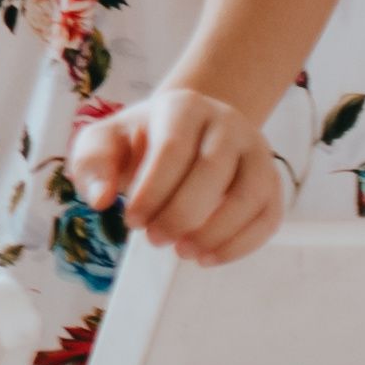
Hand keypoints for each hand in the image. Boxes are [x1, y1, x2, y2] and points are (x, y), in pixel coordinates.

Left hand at [72, 85, 286, 265]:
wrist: (185, 135)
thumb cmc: (139, 144)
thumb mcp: (105, 143)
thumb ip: (92, 164)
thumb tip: (100, 200)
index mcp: (183, 107)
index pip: (173, 149)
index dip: (152, 191)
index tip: (132, 222)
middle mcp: (228, 124)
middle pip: (213, 171)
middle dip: (181, 214)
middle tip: (155, 239)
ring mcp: (256, 152)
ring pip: (250, 194)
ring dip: (216, 232)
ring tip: (183, 252)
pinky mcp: (272, 183)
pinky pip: (268, 215)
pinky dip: (241, 244)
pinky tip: (208, 257)